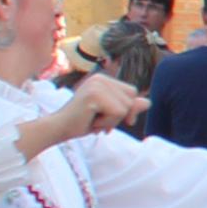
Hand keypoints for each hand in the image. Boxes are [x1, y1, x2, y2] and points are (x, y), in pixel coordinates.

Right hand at [20, 75, 146, 156]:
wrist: (58, 129)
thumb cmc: (83, 122)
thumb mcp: (111, 115)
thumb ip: (128, 107)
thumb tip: (148, 102)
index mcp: (104, 79)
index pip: (132, 93)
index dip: (126, 109)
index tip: (106, 117)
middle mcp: (101, 78)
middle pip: (131, 98)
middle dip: (118, 116)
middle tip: (97, 118)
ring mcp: (97, 85)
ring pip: (126, 107)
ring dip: (112, 121)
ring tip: (93, 119)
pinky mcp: (94, 95)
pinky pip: (118, 113)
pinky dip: (107, 123)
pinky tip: (91, 121)